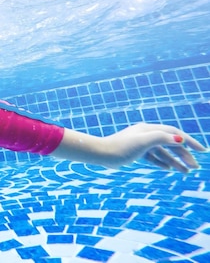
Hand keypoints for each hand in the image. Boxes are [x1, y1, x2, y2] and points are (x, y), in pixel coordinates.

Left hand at [51, 123, 206, 172]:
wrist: (102, 154)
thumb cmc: (122, 148)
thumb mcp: (144, 142)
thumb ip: (162, 139)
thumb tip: (180, 138)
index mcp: (149, 129)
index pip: (174, 132)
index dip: (189, 141)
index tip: (202, 151)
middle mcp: (145, 134)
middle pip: (169, 143)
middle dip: (183, 154)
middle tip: (194, 167)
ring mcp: (139, 143)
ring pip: (162, 151)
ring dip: (174, 160)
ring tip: (186, 172)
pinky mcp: (134, 152)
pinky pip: (152, 157)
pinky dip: (162, 162)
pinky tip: (169, 169)